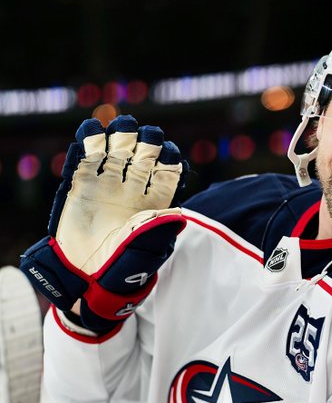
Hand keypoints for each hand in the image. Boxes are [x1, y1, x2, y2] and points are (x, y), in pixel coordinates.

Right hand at [20, 115, 186, 332]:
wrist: (86, 275)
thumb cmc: (122, 265)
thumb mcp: (146, 248)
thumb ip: (160, 228)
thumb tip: (179, 212)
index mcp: (154, 202)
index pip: (166, 172)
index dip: (169, 159)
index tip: (169, 153)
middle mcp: (132, 189)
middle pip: (143, 155)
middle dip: (146, 142)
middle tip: (146, 135)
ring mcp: (107, 184)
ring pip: (116, 151)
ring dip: (120, 135)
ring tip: (122, 127)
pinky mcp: (81, 185)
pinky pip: (86, 157)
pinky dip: (88, 141)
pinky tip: (92, 130)